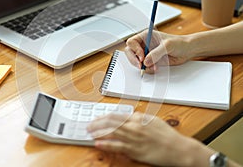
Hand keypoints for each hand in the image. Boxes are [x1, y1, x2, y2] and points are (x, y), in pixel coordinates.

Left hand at [87, 112, 213, 165]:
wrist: (177, 149)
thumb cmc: (166, 134)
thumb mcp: (152, 120)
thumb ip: (139, 117)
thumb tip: (128, 116)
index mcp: (138, 118)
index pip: (116, 115)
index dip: (104, 116)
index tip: (97, 118)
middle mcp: (134, 127)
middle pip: (111, 122)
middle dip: (97, 123)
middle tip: (89, 125)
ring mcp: (134, 139)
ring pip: (112, 133)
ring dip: (98, 132)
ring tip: (89, 132)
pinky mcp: (135, 151)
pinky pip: (117, 146)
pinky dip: (106, 144)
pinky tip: (98, 143)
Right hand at [125, 30, 192, 72]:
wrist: (188, 50)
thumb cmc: (179, 43)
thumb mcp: (167, 46)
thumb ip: (156, 53)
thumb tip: (146, 61)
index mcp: (145, 36)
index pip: (132, 42)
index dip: (134, 50)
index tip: (141, 56)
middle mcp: (144, 44)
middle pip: (130, 52)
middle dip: (134, 60)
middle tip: (141, 66)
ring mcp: (147, 53)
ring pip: (136, 61)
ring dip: (143, 66)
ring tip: (154, 67)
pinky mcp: (151, 61)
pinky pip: (144, 67)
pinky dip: (148, 69)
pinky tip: (156, 68)